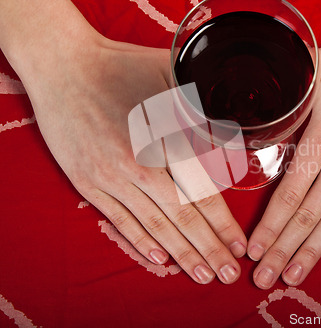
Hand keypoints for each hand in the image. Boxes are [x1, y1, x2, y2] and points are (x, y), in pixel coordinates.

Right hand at [21, 33, 246, 284]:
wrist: (64, 64)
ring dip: (180, 253)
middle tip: (228, 273)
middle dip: (208, 248)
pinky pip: (118, 218)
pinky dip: (140, 240)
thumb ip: (201, 108)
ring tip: (202, 274)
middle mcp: (138, 163)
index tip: (239, 245)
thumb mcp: (172, 76)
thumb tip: (232, 133)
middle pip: (181, 215)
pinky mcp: (87, 181)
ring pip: (152, 223)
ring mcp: (110, 175)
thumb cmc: (122, 65)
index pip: (200, 191)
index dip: (222, 222)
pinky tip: (160, 258)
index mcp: (163, 137)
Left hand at [247, 28, 320, 288]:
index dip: (269, 227)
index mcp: (320, 142)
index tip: (254, 250)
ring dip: (312, 252)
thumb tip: (260, 110)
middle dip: (281, 251)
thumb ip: (288, 101)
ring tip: (293, 277)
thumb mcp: (315, 76)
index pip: (287, 196)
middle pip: (306, 217)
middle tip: (263, 278)